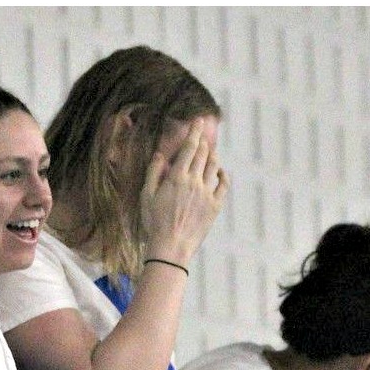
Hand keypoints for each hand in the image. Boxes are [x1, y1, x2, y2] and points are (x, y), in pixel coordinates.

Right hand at [141, 119, 229, 264]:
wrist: (171, 248)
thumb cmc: (154, 223)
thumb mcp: (146, 195)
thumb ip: (154, 172)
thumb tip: (160, 154)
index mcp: (176, 177)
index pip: (189, 147)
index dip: (195, 132)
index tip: (198, 121)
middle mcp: (194, 182)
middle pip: (202, 153)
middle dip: (203, 139)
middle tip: (203, 130)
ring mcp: (206, 194)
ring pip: (213, 165)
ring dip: (211, 154)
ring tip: (209, 149)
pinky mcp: (215, 206)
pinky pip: (223, 184)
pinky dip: (222, 174)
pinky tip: (218, 171)